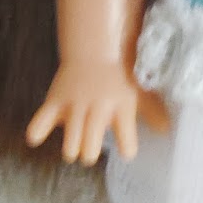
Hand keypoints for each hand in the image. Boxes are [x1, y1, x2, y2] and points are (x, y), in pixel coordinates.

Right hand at [25, 61, 168, 164]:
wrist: (96, 49)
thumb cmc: (120, 76)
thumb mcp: (141, 93)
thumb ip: (152, 113)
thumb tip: (166, 130)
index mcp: (122, 108)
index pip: (127, 143)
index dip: (126, 148)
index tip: (125, 148)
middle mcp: (98, 109)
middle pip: (91, 148)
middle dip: (90, 153)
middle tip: (91, 148)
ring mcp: (75, 105)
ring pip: (70, 142)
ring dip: (72, 149)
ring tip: (75, 145)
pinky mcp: (55, 100)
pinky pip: (42, 120)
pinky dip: (38, 130)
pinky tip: (36, 138)